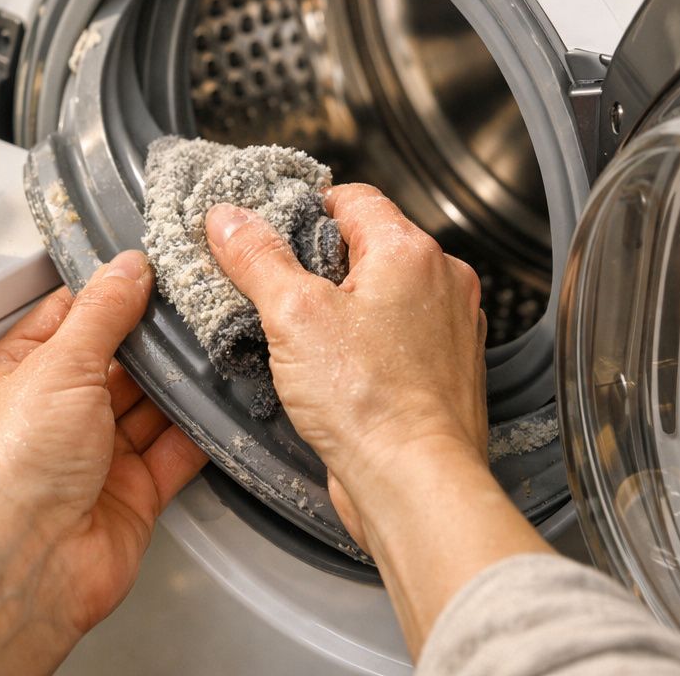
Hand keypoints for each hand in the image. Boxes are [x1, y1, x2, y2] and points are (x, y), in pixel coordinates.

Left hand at [0, 251, 205, 675]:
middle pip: (113, 361)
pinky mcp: (132, 493)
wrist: (28, 564)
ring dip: (179, 381)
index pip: (65, 317)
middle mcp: (53, 415)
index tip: (150, 266)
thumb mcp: (59, 364)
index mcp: (16, 375)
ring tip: (217, 342)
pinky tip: (223, 402)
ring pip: (147, 405)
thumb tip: (128, 268)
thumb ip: (102, 313)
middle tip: (197, 301)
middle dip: (151, 337)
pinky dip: (199, 430)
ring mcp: (94, 456)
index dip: (106, 292)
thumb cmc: (13, 468)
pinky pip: (174, 452)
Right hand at [206, 185, 546, 653]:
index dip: (305, 210)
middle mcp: (442, 281)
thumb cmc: (370, 403)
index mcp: (410, 251)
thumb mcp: (292, 315)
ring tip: (304, 337)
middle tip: (280, 291)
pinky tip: (335, 370)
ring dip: (343, 307)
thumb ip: (258, 258)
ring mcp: (449, 327)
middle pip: (368, 244)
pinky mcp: (444, 370)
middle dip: (320, 263)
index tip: (271, 233)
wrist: (415, 482)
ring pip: (383, 292)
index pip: (353, 197)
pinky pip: (397, 335)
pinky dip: (367, 344)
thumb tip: (230, 219)